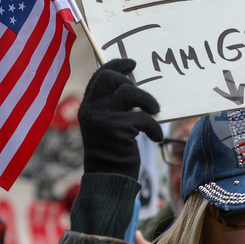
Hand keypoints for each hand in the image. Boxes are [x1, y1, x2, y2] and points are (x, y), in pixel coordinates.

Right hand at [79, 59, 162, 177]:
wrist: (108, 180)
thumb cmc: (114, 152)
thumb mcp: (108, 125)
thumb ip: (114, 106)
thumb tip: (134, 86)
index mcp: (88, 106)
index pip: (99, 75)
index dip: (116, 65)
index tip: (132, 63)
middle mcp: (91, 109)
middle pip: (110, 77)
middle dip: (130, 81)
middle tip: (142, 97)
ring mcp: (102, 118)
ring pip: (128, 92)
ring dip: (147, 100)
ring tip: (155, 111)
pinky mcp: (116, 130)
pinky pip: (142, 118)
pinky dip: (153, 128)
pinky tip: (156, 138)